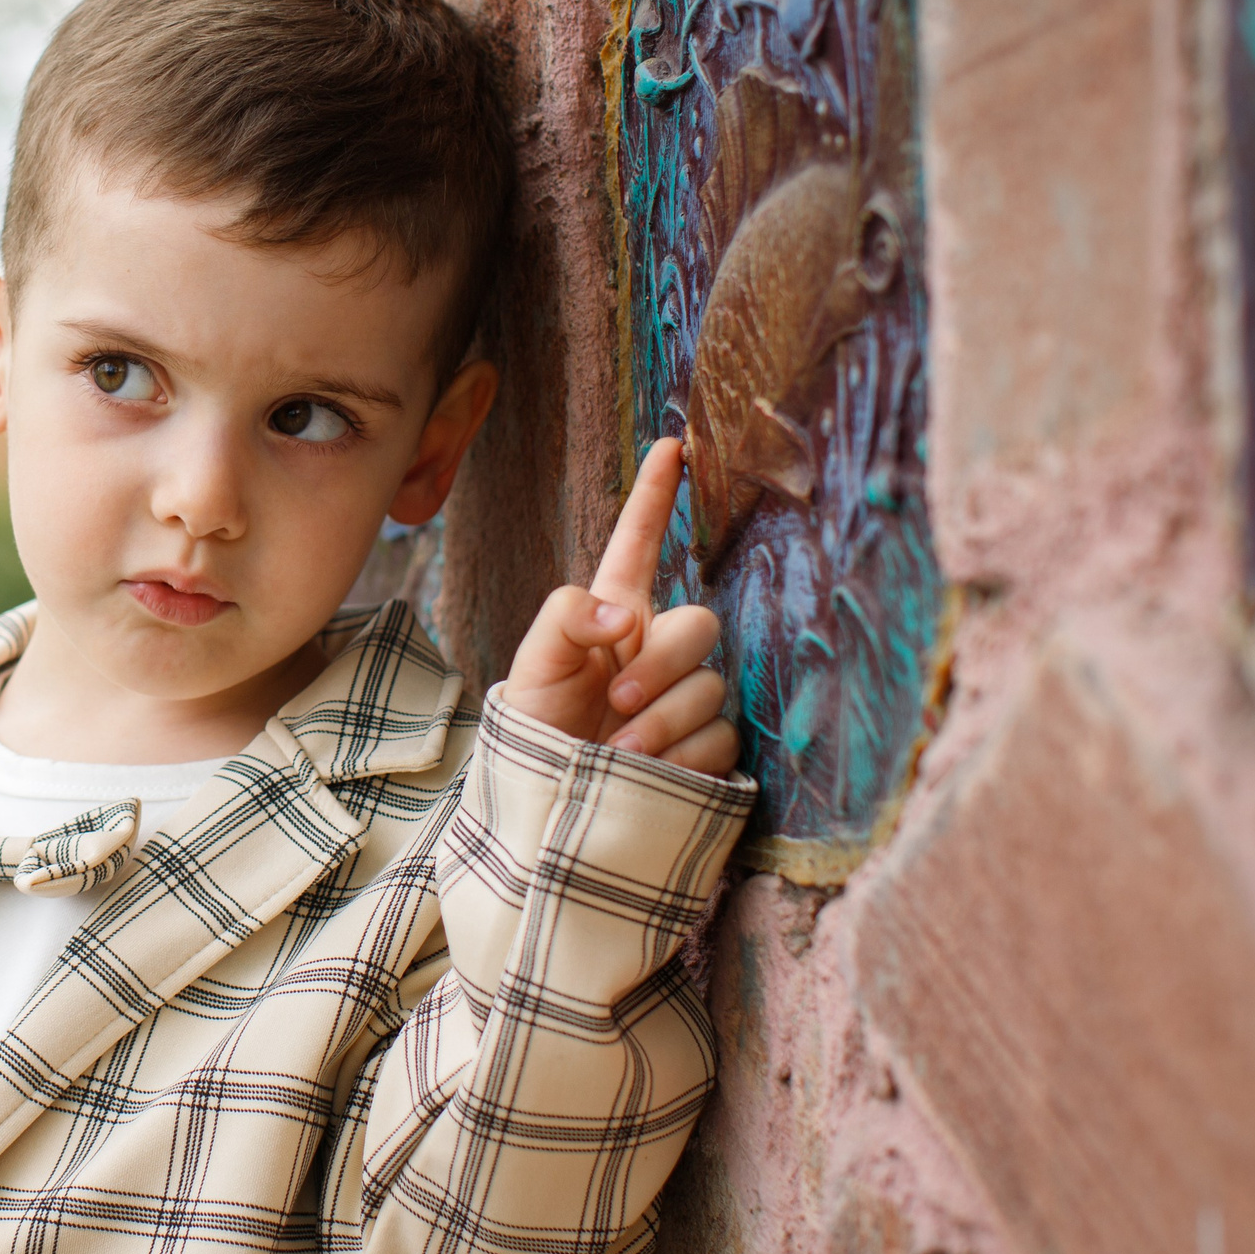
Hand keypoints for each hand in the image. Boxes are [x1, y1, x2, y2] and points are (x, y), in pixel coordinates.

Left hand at [501, 438, 740, 775]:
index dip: (655, 499)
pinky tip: (649, 773)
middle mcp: (656, 652)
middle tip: (616, 702)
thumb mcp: (533, 663)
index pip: (638, 547)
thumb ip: (567, 616)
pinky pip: (722, 737)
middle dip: (661, 664)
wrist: (548, 807)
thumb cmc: (535, 730)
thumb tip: (625, 618)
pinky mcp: (708, 750)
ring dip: (663, 721)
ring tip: (619, 752)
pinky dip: (683, 757)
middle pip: (698, 625)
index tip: (671, 446)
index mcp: (615, 618)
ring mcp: (686, 700)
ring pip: (709, 689)